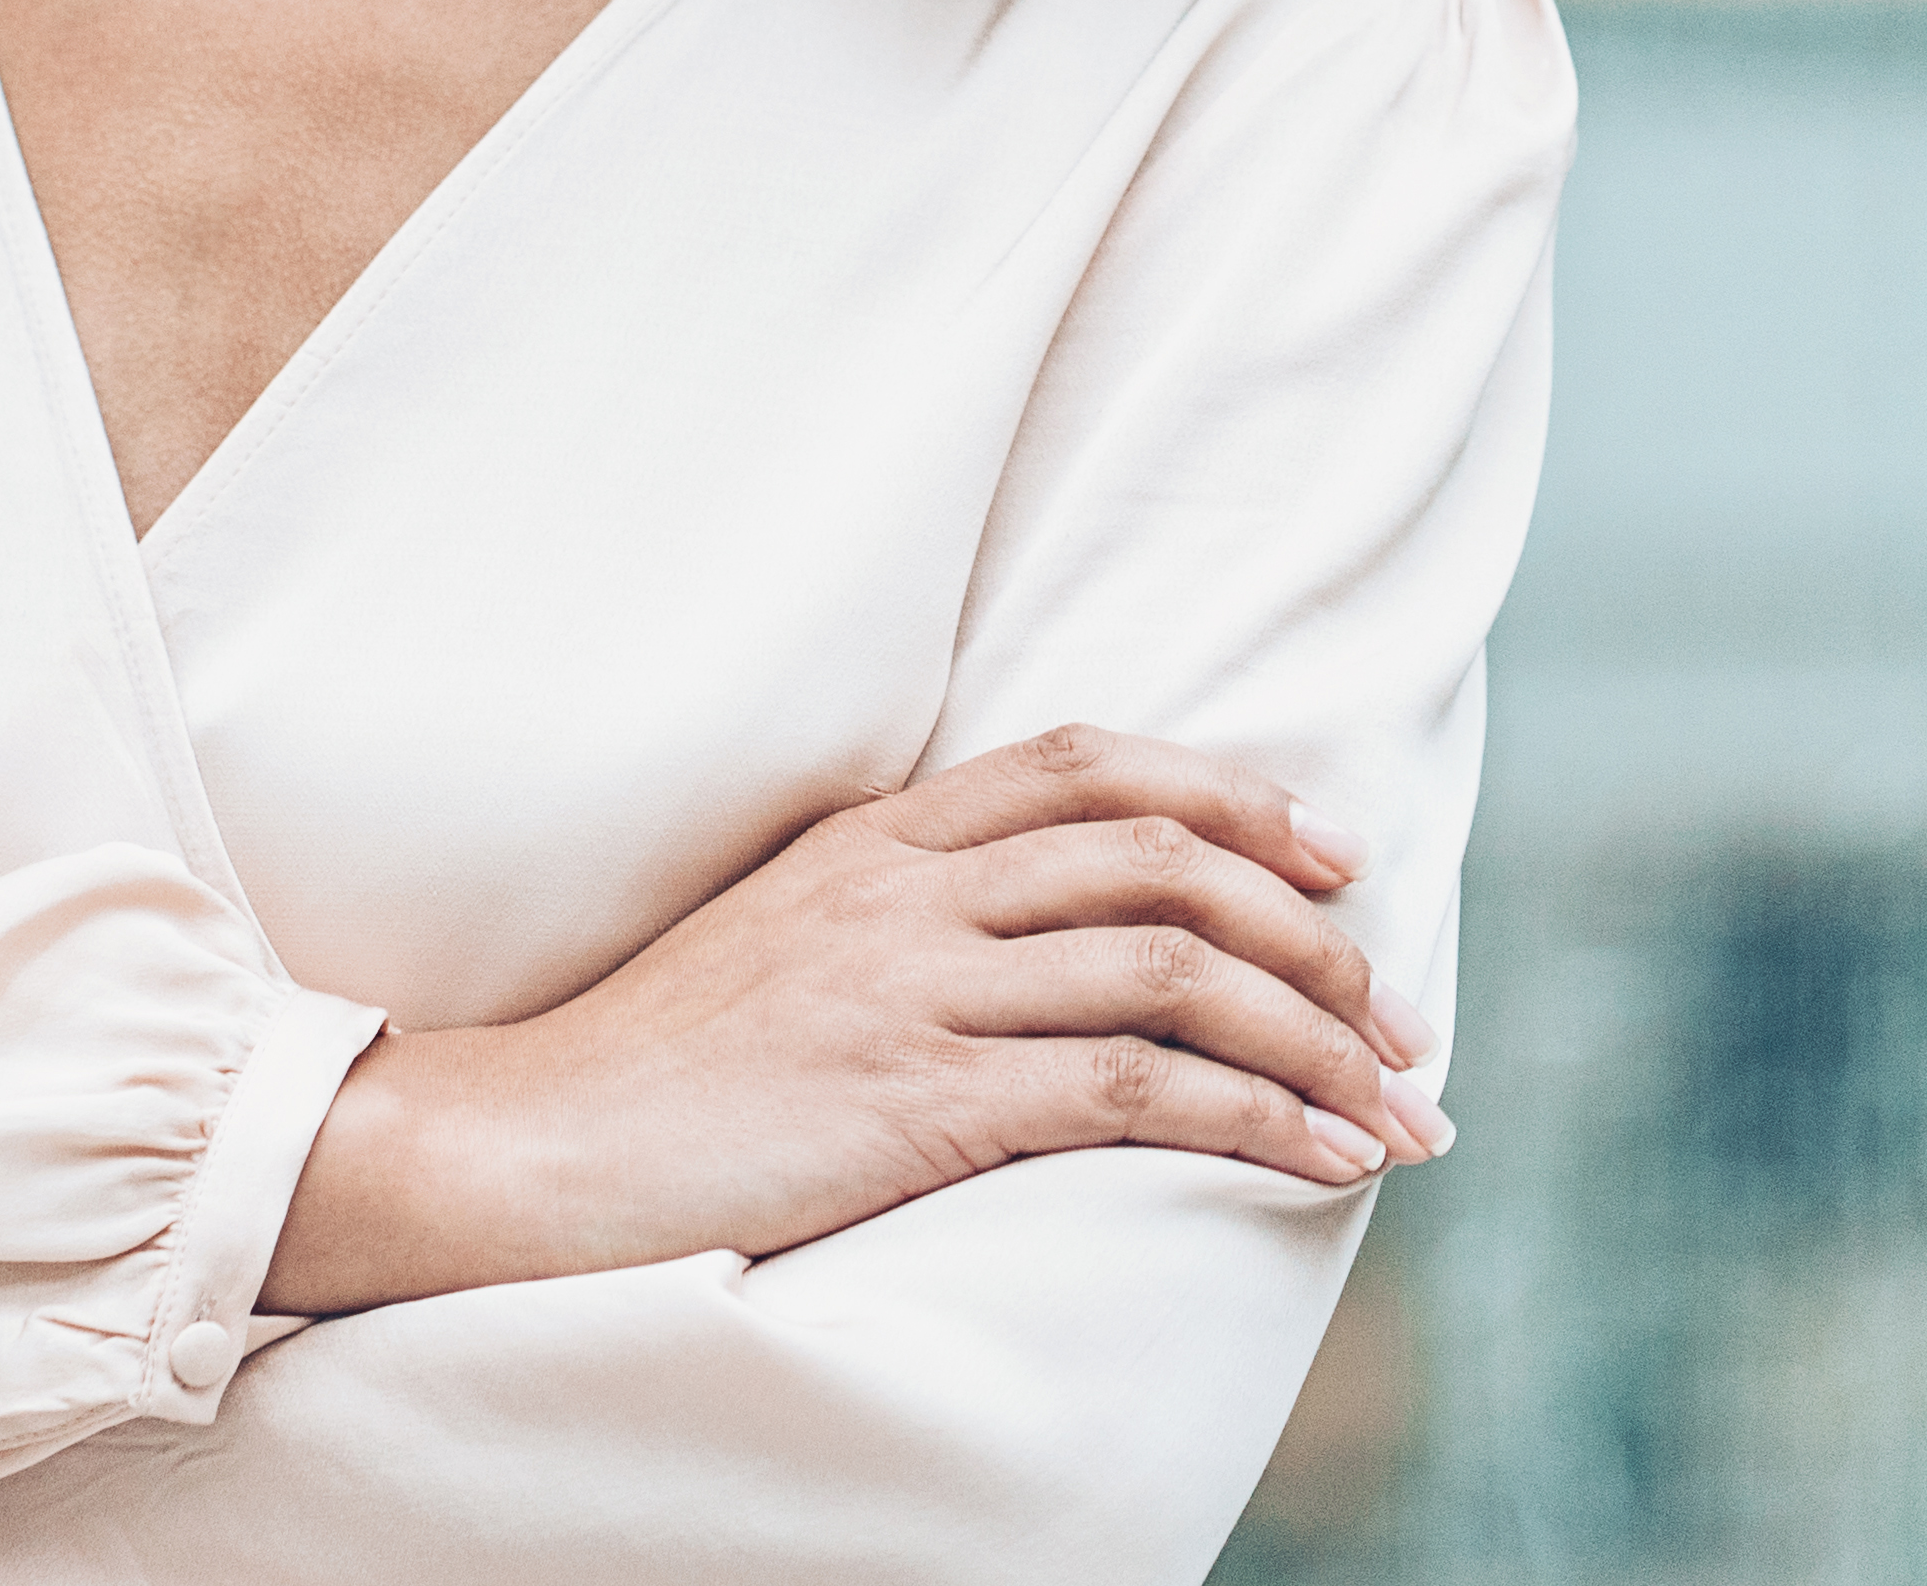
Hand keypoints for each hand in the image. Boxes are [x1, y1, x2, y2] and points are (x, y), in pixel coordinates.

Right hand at [260, 723, 1440, 1313]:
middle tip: (1399, 1013)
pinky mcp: (919, 1098)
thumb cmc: (649, 1072)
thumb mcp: (777, 945)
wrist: (526, 1150)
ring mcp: (912, 989)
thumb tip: (1029, 944)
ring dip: (1318, 1041)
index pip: (1086, 764)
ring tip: (1400, 1108)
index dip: (1230, 793)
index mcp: (872, 837)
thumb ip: (894, 916)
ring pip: (1172, 970)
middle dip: (1311, 934)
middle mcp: (905, 890)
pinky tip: (1324, 1163)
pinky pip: (1132, 1091)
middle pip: (1160, 855)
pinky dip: (1255, 1122)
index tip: (1330, 854)